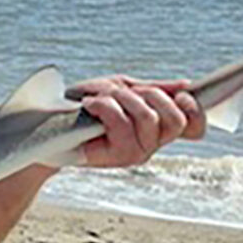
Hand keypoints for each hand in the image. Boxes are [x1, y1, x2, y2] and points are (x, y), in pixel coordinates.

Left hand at [66, 76, 205, 167]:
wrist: (47, 125)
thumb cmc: (83, 106)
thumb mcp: (119, 90)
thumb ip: (150, 89)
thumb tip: (185, 85)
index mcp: (156, 129)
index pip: (194, 127)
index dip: (196, 110)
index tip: (180, 94)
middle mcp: (150, 145)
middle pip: (175, 120)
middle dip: (151, 95)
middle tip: (124, 92)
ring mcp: (133, 153)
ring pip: (148, 118)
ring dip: (122, 98)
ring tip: (99, 98)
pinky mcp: (113, 157)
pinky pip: (120, 122)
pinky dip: (104, 105)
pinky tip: (89, 105)